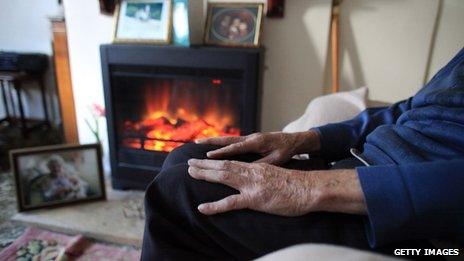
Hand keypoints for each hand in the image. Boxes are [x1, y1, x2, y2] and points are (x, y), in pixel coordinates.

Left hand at [187, 159, 317, 215]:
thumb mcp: (276, 176)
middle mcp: (252, 172)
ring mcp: (252, 184)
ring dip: (205, 173)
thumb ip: (263, 176)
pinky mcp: (256, 199)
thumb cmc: (297, 185)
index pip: (232, 161)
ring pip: (224, 176)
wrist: (309, 189)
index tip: (203, 158)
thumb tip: (254, 180)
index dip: (216, 160)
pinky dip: (215, 206)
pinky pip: (231, 203)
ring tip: (190, 172)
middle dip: (205, 164)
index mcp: (257, 167)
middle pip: (224, 165)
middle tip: (189, 162)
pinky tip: (202, 207)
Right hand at [195, 131, 320, 164]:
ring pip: (228, 139)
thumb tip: (248, 169)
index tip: (208, 155)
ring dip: (213, 141)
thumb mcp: (277, 159)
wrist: (294, 140)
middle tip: (195, 143)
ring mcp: (249, 137)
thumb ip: (263, 163)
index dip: (222, 152)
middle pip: (227, 140)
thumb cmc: (286, 150)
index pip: (236, 148)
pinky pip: (232, 141)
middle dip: (211, 142)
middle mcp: (251, 137)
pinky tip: (212, 147)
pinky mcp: (250, 139)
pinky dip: (221, 143)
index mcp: (257, 142)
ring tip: (198, 143)